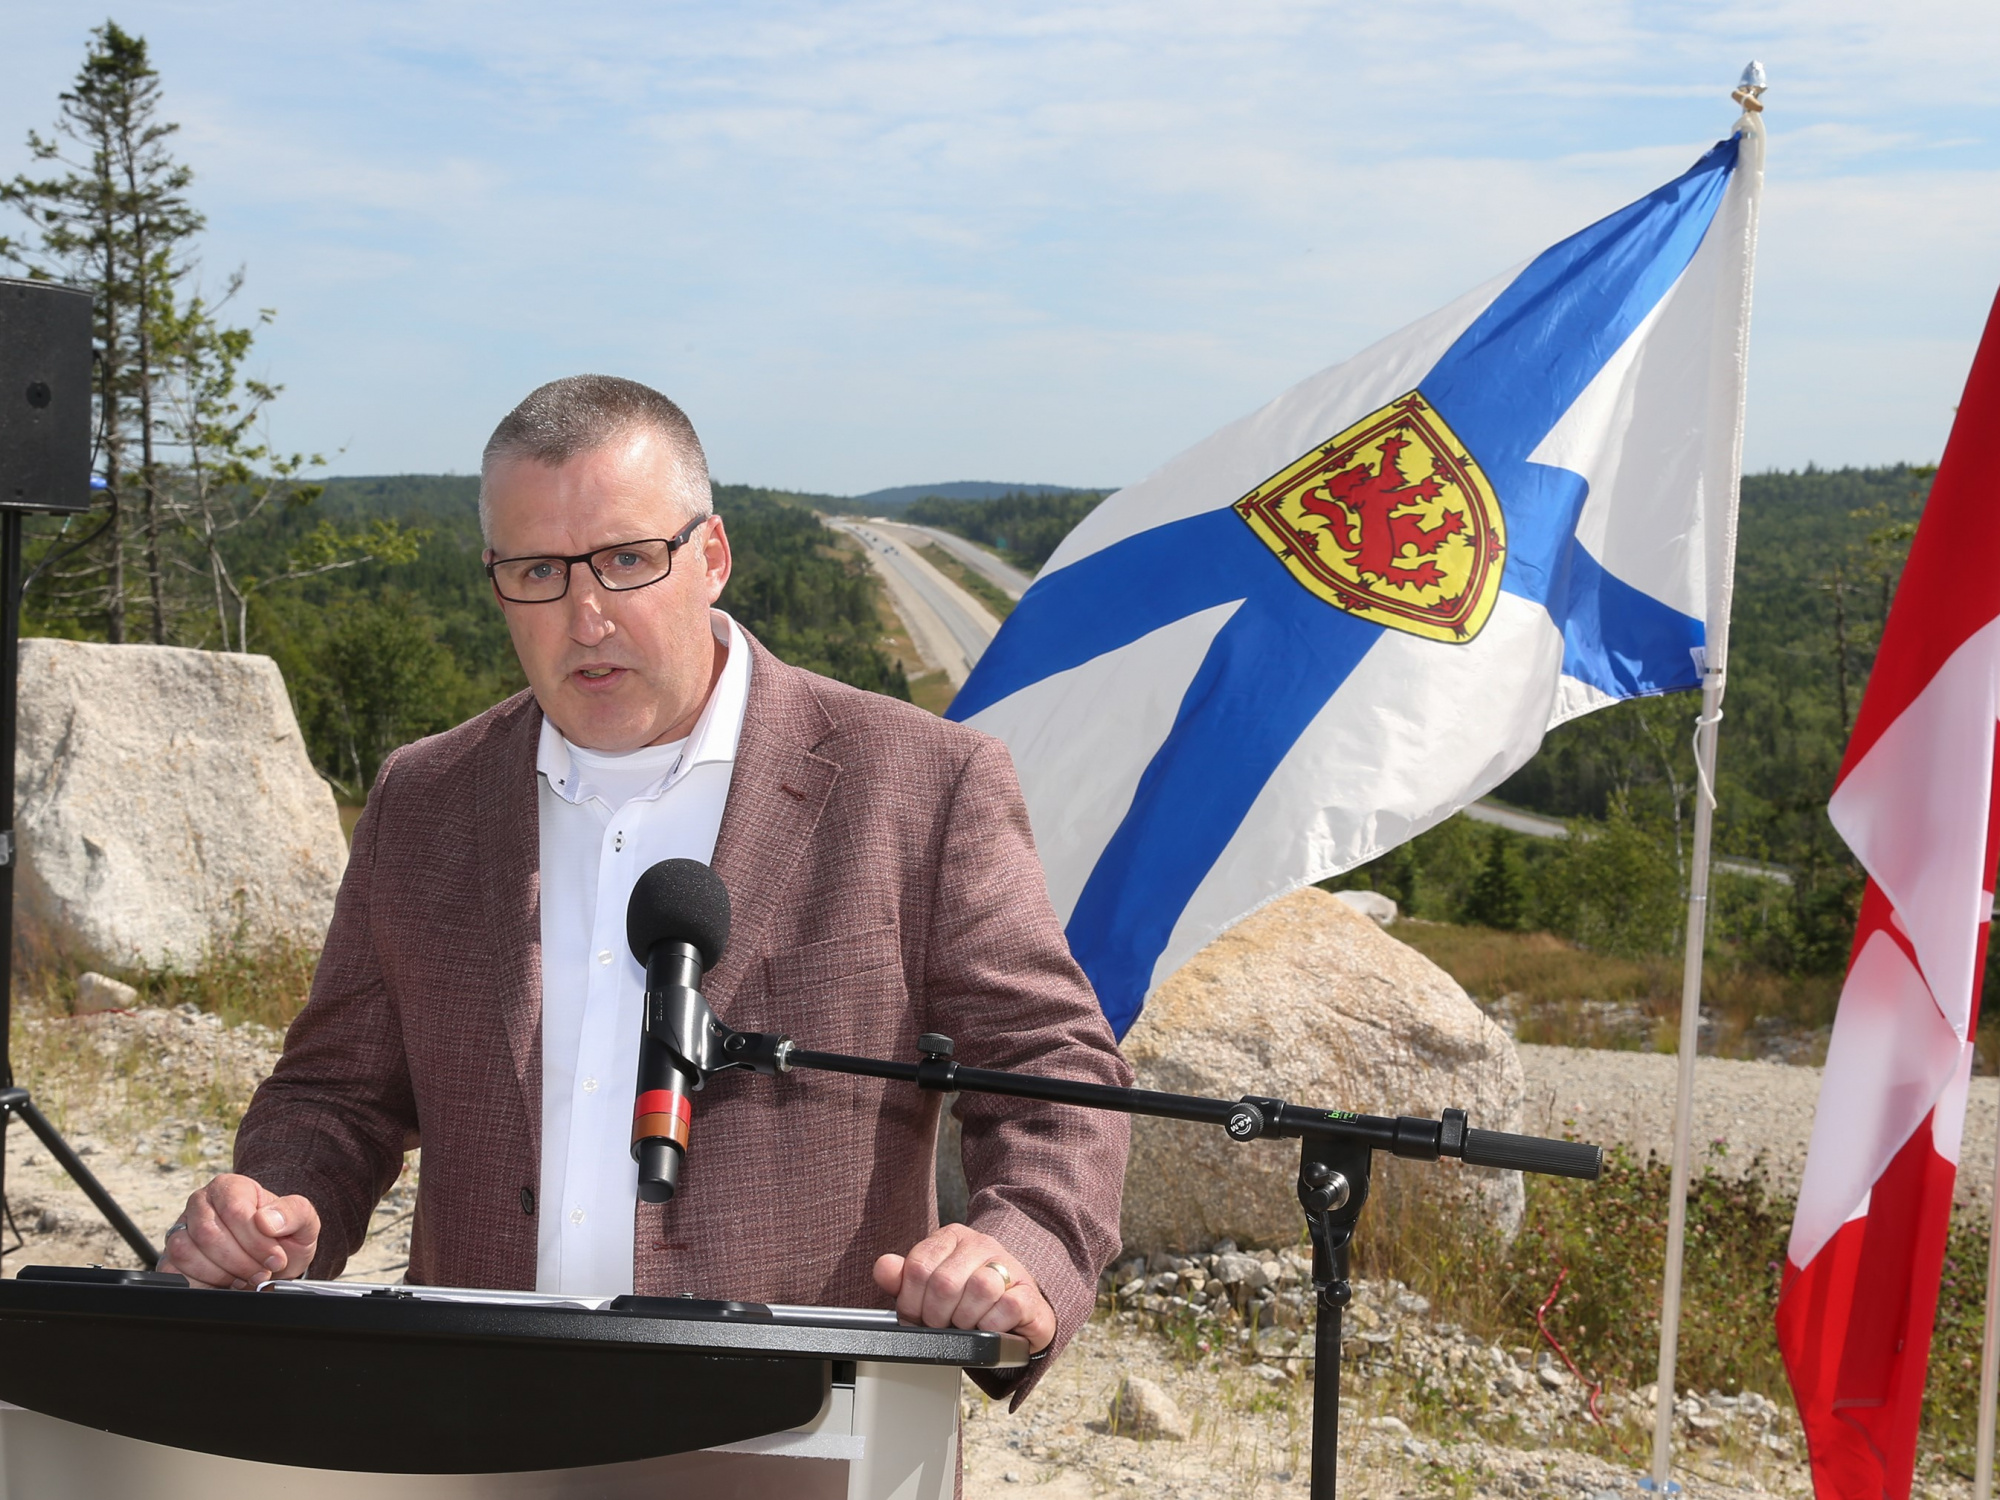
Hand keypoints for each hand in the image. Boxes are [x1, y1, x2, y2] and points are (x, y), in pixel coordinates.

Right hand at [156, 1174, 319, 1289]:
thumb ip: (293, 1213)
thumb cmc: (284, 1237)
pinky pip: (175, 1272)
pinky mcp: (170, 1258)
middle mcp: (200, 1204)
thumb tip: (267, 1220)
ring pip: (188, 1254)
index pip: (234, 1211)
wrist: (272, 1261)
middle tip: (262, 1272)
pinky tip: (226, 1284)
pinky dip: (203, 1284)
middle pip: (209, 1234)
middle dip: (241, 1261)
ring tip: (246, 1277)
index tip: (276, 1258)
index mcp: (229, 1187)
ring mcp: (181, 1230)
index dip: (256, 1240)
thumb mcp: (303, 1221)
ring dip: (223, 1274)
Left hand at [873, 1223, 1055, 1352]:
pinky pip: (1007, 1307)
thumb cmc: (966, 1301)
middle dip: (936, 1315)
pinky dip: (992, 1325)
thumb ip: (902, 1278)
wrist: (1014, 1313)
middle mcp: (981, 1244)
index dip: (911, 1301)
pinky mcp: (1029, 1292)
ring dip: (965, 1319)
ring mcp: (1008, 1265)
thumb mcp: (929, 1288)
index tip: (916, 1315)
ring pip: (979, 1289)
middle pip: (944, 1282)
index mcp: (951, 1237)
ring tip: (965, 1325)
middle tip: (940, 1325)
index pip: (918, 1266)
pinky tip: (988, 1326)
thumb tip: (883, 1267)